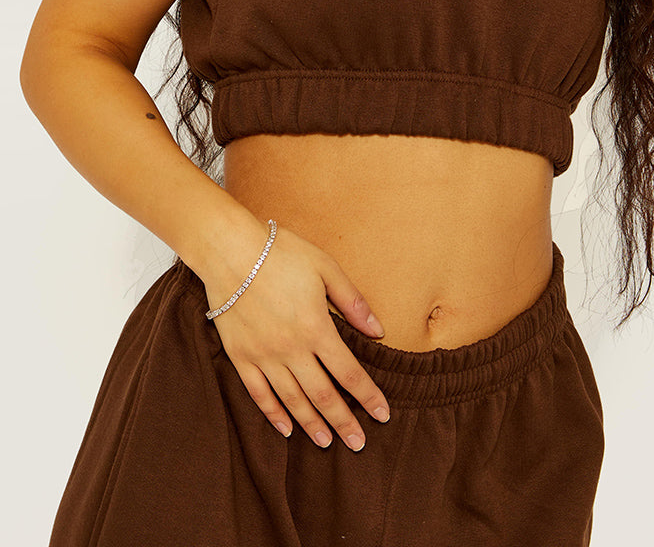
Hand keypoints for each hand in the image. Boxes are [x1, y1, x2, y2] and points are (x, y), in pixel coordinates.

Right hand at [205, 225, 390, 451]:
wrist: (230, 250)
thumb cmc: (281, 253)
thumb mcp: (326, 268)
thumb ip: (352, 302)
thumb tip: (378, 331)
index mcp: (316, 328)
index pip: (349, 372)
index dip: (368, 396)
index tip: (383, 415)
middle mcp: (291, 349)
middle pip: (323, 395)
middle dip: (343, 421)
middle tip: (358, 444)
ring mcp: (264, 356)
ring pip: (292, 400)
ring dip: (312, 424)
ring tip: (327, 442)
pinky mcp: (241, 356)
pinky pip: (259, 394)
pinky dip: (274, 415)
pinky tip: (287, 429)